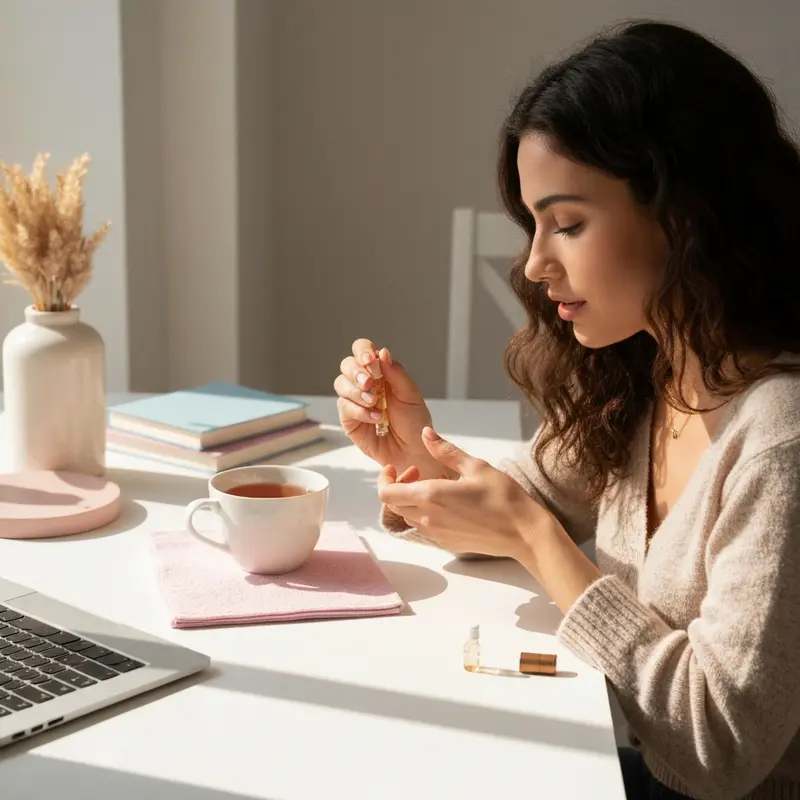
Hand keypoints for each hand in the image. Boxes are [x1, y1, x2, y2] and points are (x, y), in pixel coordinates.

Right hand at [334, 338, 444, 477]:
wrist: (413, 451)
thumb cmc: (415, 423)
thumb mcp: (411, 395)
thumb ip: (397, 374)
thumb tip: (383, 352)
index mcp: (380, 372)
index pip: (363, 351)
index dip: (363, 351)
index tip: (370, 360)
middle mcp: (365, 384)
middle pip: (347, 365)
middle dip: (357, 372)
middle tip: (369, 383)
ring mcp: (355, 401)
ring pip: (341, 384)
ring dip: (357, 392)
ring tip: (375, 403)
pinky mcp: (349, 419)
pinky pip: (344, 407)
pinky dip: (360, 411)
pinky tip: (375, 418)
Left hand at [377, 427, 542, 559]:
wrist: (523, 533)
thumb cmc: (503, 497)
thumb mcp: (475, 466)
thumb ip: (445, 450)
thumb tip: (426, 433)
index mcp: (429, 496)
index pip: (385, 492)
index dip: (385, 478)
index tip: (398, 467)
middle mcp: (426, 518)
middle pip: (392, 504)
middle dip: (397, 486)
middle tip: (418, 472)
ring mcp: (435, 534)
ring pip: (407, 516)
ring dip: (411, 499)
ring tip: (437, 486)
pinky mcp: (445, 543)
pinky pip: (423, 526)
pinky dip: (425, 512)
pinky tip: (448, 502)